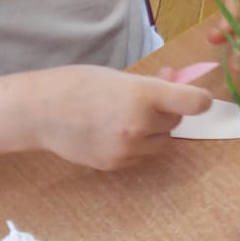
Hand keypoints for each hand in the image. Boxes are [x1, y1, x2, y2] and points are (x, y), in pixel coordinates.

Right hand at [23, 66, 209, 169]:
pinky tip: (113, 131)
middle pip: (176, 121)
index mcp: (142, 95)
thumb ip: (151, 84)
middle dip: (167, 111)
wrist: (39, 111)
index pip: (194, 102)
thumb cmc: (78, 84)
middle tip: (147, 100)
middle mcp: (139, 124)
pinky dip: (137, 145)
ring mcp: (127, 148)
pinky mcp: (116, 164)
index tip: (197, 98)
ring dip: (154, 130)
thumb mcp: (119, 76)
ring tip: (127, 117)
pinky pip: (141, 155)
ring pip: (162, 141)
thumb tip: (177, 82)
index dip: (199, 99)